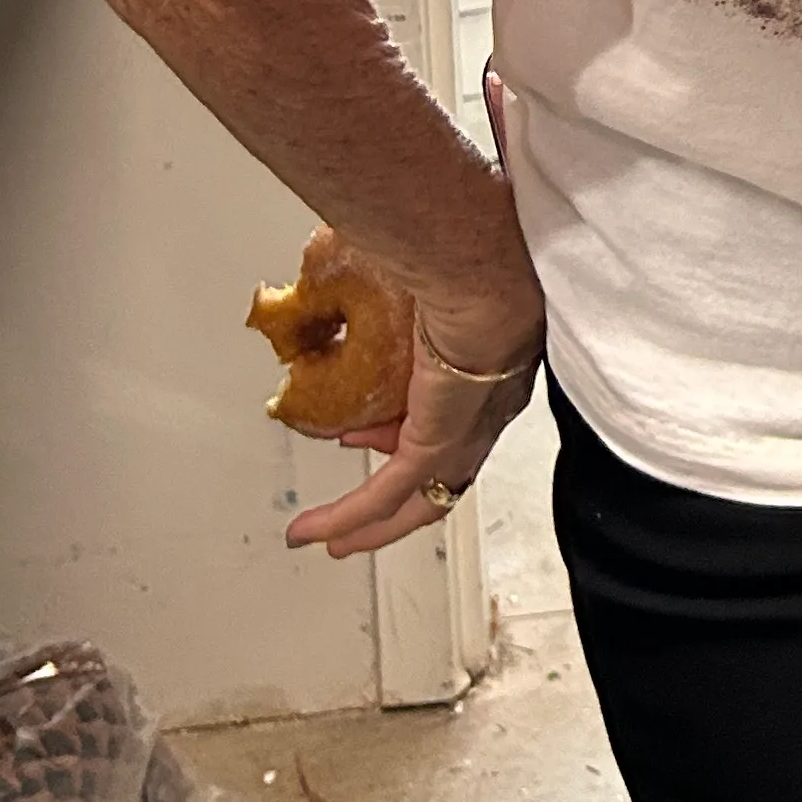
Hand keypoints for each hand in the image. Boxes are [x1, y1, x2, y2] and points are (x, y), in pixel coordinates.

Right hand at [288, 277, 545, 559]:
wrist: (481, 275)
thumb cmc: (460, 261)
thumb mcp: (414, 284)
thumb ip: (384, 292)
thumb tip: (349, 269)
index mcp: (488, 365)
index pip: (446, 418)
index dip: (399, 431)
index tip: (362, 432)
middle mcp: (485, 406)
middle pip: (443, 469)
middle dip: (397, 495)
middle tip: (359, 516)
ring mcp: (466, 431)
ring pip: (421, 498)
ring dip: (373, 524)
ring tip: (333, 540)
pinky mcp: (437, 446)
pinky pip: (386, 494)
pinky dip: (347, 517)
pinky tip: (313, 530)